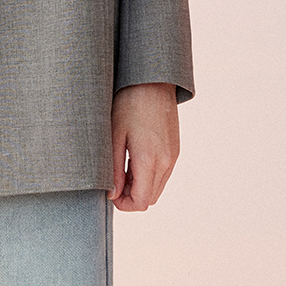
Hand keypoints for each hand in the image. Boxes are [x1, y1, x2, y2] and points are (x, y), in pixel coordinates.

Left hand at [109, 82, 179, 212]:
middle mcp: (167, 161)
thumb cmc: (128, 104)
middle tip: (113, 178)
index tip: (110, 191)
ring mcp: (174, 156)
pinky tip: (133, 158)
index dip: (124, 204)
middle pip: (151, 199)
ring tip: (121, 166)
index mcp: (150, 159)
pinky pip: (163, 174)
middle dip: (131, 196)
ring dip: (139, 185)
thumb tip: (112, 194)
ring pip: (157, 187)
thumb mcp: (114, 137)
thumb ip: (113, 169)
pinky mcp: (175, 149)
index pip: (142, 202)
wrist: (152, 81)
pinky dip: (148, 175)